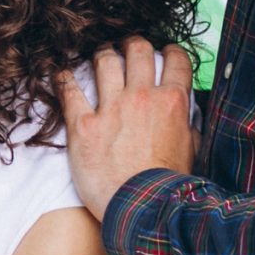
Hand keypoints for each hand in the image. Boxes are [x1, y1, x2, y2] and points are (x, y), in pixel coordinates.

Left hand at [60, 40, 196, 217]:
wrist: (142, 210)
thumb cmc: (168, 186)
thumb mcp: (192, 151)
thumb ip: (188, 126)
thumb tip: (188, 116)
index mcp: (173, 102)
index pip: (176, 59)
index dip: (170, 51)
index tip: (163, 53)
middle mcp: (142, 98)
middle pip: (137, 50)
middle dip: (133, 45)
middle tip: (128, 50)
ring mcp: (111, 109)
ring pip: (105, 61)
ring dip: (103, 55)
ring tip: (100, 58)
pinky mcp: (83, 126)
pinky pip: (69, 90)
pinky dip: (64, 77)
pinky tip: (63, 74)